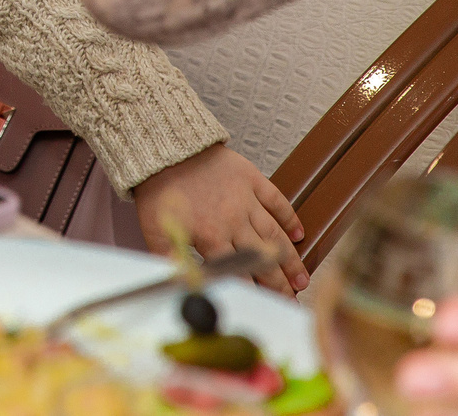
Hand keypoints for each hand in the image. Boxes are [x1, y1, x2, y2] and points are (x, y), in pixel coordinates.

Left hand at [132, 143, 307, 295]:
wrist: (165, 149)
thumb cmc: (159, 189)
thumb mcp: (155, 230)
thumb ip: (169, 261)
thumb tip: (178, 286)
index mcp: (211, 237)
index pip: (238, 274)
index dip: (253, 293)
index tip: (265, 307)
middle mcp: (233, 221)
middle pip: (262, 260)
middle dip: (279, 284)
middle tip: (292, 302)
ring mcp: (245, 200)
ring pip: (274, 235)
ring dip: (290, 259)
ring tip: (302, 279)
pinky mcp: (251, 179)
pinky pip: (276, 200)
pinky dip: (290, 216)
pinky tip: (299, 232)